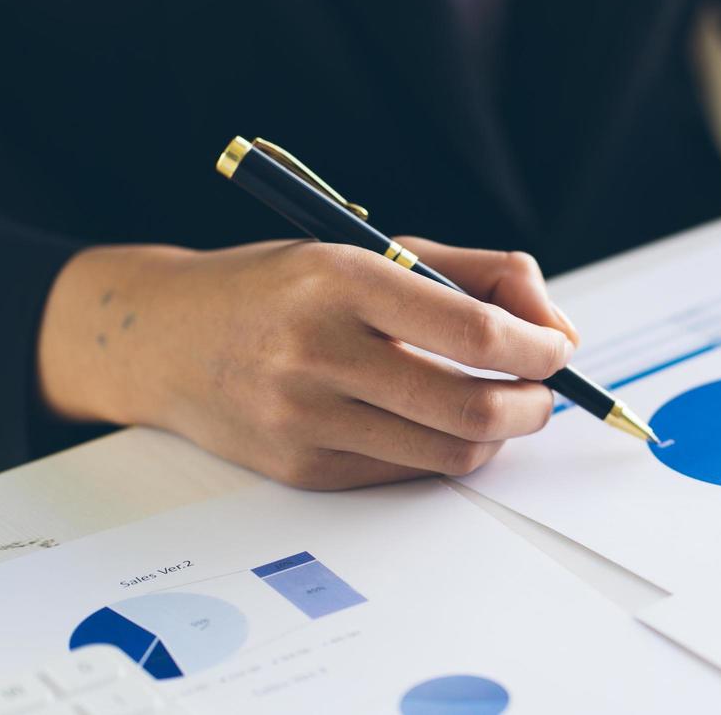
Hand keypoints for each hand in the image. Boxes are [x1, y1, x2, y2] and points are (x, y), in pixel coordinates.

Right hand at [37, 238, 579, 488]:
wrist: (161, 337)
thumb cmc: (282, 285)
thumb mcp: (371, 249)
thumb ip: (475, 274)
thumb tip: (553, 326)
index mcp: (342, 279)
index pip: (471, 329)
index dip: (536, 347)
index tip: (558, 348)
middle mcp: (317, 351)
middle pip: (469, 405)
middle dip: (534, 403)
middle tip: (546, 390)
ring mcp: (303, 418)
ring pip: (447, 451)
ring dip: (501, 434)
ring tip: (507, 407)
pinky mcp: (299, 468)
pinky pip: (405, 472)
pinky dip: (446, 451)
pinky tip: (446, 423)